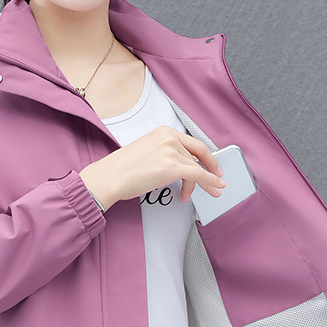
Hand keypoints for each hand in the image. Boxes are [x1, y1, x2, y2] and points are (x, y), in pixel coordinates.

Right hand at [80, 126, 225, 210]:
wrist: (109, 177)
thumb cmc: (122, 169)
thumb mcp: (147, 151)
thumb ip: (166, 153)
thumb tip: (181, 166)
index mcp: (163, 132)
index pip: (192, 143)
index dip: (205, 155)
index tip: (211, 163)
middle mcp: (169, 137)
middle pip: (197, 155)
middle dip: (210, 168)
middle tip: (217, 177)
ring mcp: (172, 151)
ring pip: (197, 168)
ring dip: (200, 183)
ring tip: (192, 195)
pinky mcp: (173, 167)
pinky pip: (199, 175)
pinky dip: (210, 182)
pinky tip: (215, 187)